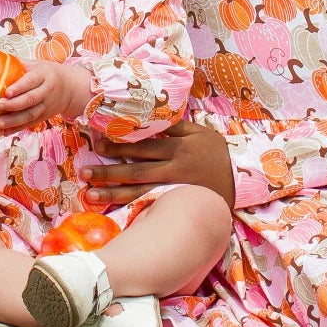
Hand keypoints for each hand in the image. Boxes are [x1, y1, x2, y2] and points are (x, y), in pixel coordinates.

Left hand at [0, 62, 92, 129]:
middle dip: (14, 104)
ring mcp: (46, 106)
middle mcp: (47, 91)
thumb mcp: (38, 64)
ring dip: (14, 120)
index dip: (19, 87)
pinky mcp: (44, 116)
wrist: (71, 88)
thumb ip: (20, 64)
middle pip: (30, 99)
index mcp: (44, 76)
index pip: (31, 81)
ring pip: (31, 115)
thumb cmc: (49, 73)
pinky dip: (18, 128)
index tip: (6, 92)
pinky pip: (31, 124)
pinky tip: (5, 132)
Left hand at [84, 119, 234, 207]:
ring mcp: (174, 188)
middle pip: (136, 169)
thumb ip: (174, 127)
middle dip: (108, 171)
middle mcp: (173, 169)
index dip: (119, 145)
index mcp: (178, 148)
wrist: (241, 180)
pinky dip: (130, 207)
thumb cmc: (217, 153)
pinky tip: (112, 209)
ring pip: (138, 191)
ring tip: (89, 194)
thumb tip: (148, 118)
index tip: (98, 144)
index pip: (143, 145)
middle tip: (85, 171)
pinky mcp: (175, 202)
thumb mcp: (200, 134)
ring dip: (112, 193)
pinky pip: (149, 204)